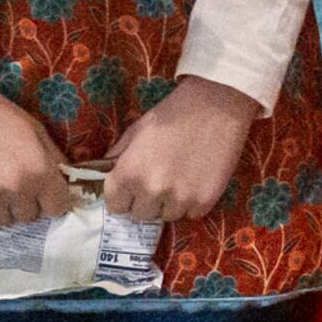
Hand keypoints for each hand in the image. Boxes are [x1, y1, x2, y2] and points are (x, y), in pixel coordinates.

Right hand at [0, 60, 71, 229]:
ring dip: (2, 208)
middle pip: (31, 217)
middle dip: (26, 203)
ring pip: (5, 221)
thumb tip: (65, 183)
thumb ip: (54, 159)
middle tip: (13, 181)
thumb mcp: (36, 130)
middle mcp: (18, 188)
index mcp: (40, 170)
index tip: (43, 193)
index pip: (58, 208)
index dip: (52, 200)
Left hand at [103, 77, 260, 223]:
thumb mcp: (135, 131)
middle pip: (140, 214)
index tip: (132, 186)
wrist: (215, 106)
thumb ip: (117, 157)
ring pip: (167, 216)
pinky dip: (192, 202)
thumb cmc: (171, 115)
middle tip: (159, 179)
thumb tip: (106, 177)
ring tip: (180, 177)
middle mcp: (152, 191)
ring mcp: (180, 200)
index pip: (115, 205)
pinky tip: (196, 179)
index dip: (123, 195)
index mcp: (129, 173)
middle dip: (146, 200)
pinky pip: (191, 214)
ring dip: (170, 203)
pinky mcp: (205, 202)